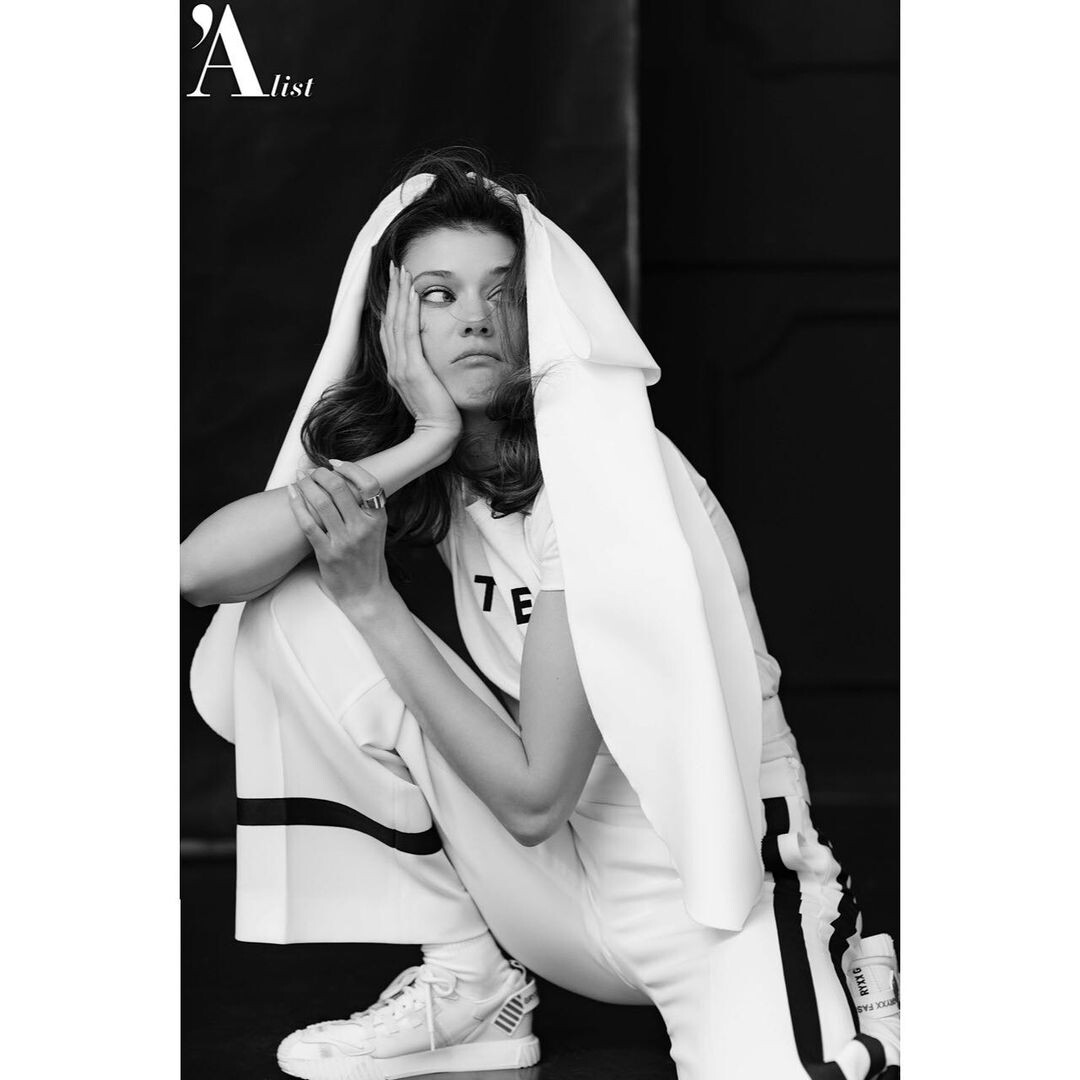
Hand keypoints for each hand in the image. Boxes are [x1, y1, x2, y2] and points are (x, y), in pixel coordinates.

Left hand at [287, 464, 393, 611]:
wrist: (366, 593)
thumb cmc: (368, 560)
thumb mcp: (376, 531)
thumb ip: (365, 508)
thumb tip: (342, 478)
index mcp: (378, 519)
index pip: (368, 483)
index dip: (349, 468)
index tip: (334, 463)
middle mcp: (362, 528)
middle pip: (339, 488)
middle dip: (320, 473)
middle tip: (311, 470)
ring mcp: (345, 541)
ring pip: (321, 502)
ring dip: (306, 484)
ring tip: (300, 478)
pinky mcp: (327, 553)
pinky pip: (308, 523)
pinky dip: (297, 504)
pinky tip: (291, 493)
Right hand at [381, 261, 462, 443]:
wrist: (439, 433)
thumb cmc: (440, 412)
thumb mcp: (429, 384)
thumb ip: (425, 368)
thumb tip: (430, 354)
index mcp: (396, 367)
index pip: (389, 328)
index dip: (390, 303)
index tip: (395, 282)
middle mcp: (394, 364)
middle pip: (388, 319)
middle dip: (391, 290)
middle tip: (393, 265)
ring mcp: (400, 366)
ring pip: (396, 321)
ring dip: (399, 293)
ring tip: (402, 270)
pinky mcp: (412, 369)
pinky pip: (409, 334)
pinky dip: (409, 312)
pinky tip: (412, 294)